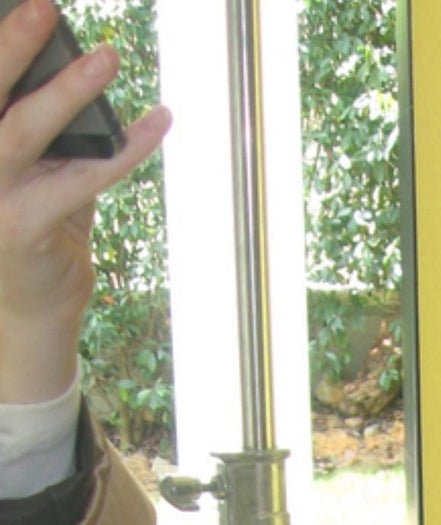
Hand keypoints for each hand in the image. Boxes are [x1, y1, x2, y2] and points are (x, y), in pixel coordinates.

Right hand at [0, 0, 170, 397]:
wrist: (32, 310)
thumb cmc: (37, 225)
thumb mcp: (37, 167)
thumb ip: (50, 125)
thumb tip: (85, 64)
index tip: (26, 2)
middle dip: (13, 45)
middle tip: (44, 4)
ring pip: (26, 132)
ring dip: (67, 92)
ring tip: (107, 56)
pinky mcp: (24, 228)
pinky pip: (84, 180)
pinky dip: (126, 149)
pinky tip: (158, 122)